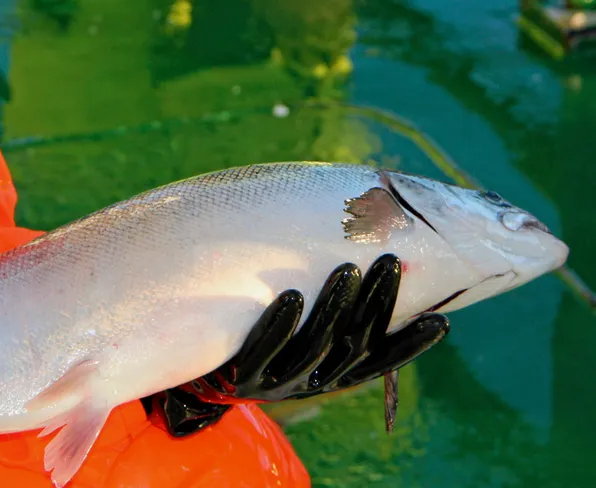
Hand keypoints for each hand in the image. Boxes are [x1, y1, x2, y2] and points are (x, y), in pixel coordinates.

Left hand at [144, 254, 449, 436]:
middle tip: (390, 261)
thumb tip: (382, 235)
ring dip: (332, 309)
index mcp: (335, 371)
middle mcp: (312, 378)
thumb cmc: (273, 329)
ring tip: (346, 269)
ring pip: (312, 348)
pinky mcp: (240, 373)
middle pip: (351, 345)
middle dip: (374, 304)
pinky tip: (291, 294)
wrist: (211, 363)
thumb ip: (343, 295)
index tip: (441, 321)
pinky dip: (279, 324)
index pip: (380, 359)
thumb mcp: (310, 319)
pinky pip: (262, 349)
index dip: (411, 346)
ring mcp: (276, 379)